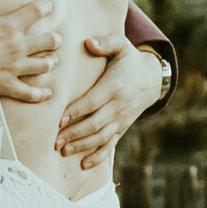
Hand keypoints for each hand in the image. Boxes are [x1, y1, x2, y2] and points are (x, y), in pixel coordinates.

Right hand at [0, 0, 60, 104]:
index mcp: (8, 26)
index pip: (35, 12)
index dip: (45, 7)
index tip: (49, 5)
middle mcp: (15, 47)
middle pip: (47, 42)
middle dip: (54, 39)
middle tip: (56, 39)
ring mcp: (12, 68)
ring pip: (43, 66)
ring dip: (50, 62)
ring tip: (53, 60)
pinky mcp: (5, 85)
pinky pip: (29, 93)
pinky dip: (40, 94)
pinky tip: (47, 93)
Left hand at [57, 35, 166, 164]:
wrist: (151, 79)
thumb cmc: (129, 60)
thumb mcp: (121, 45)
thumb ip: (106, 43)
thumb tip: (88, 42)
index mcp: (114, 86)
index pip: (93, 102)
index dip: (76, 112)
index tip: (59, 120)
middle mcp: (118, 106)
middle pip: (94, 123)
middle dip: (74, 134)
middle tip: (55, 141)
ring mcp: (121, 119)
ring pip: (101, 137)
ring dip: (82, 146)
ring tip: (63, 151)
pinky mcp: (122, 128)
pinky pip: (111, 145)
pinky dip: (98, 156)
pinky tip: (84, 164)